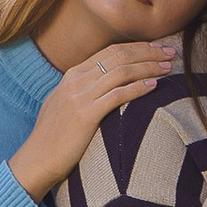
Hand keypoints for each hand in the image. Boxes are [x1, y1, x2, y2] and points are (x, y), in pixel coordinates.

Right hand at [10, 38, 180, 199]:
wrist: (35, 160)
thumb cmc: (52, 137)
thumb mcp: (64, 105)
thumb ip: (83, 91)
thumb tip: (104, 87)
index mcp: (72, 75)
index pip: (110, 51)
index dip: (137, 47)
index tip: (157, 47)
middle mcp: (76, 81)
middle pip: (119, 56)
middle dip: (148, 52)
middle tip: (170, 52)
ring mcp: (79, 96)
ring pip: (121, 72)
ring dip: (148, 67)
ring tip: (168, 67)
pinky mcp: (85, 115)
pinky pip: (117, 95)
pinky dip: (138, 88)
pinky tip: (154, 87)